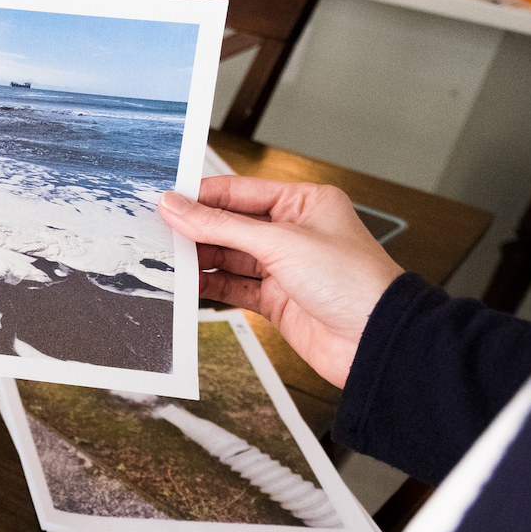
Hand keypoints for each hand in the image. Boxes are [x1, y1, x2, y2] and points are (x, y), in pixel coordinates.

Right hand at [158, 177, 404, 387]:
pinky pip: (232, 287)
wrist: (373, 339)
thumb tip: (178, 207)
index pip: (239, 192)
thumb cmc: (353, 282)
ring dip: (198, 260)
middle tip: (157, 233)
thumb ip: (222, 226)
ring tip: (165, 260)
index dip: (200, 197)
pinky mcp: (275, 299)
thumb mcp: (280, 243)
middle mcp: (293, 232)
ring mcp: (283, 267)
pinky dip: (208, 286)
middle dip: (195, 230)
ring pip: (227, 257)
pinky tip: (186, 285)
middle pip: (229, 225)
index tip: (165, 202)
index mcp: (304, 203)